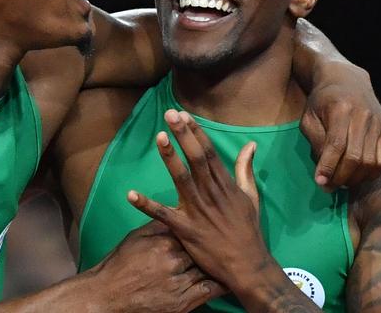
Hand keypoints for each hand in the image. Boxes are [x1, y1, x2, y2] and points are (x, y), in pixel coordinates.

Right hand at [91, 220, 225, 312]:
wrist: (109, 295)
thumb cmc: (120, 264)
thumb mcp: (136, 238)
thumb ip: (157, 226)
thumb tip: (174, 213)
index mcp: (163, 243)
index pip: (190, 232)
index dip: (200, 230)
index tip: (210, 225)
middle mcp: (173, 261)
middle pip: (200, 250)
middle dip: (209, 246)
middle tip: (223, 241)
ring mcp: (179, 283)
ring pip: (205, 269)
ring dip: (217, 264)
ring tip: (230, 257)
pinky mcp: (182, 302)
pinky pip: (208, 291)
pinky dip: (219, 284)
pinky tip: (227, 278)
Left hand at [127, 109, 267, 292]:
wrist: (248, 267)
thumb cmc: (248, 230)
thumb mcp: (251, 196)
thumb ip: (245, 170)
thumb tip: (250, 144)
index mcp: (225, 185)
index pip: (209, 153)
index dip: (196, 133)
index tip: (185, 115)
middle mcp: (211, 194)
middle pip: (196, 159)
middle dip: (183, 135)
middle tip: (171, 114)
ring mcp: (197, 211)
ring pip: (182, 179)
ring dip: (170, 157)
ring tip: (159, 137)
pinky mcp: (186, 229)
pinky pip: (163, 215)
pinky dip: (146, 205)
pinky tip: (130, 194)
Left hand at [301, 66, 380, 190]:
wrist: (347, 81)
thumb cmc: (321, 101)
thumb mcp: (308, 116)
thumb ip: (315, 140)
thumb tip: (324, 167)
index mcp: (341, 109)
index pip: (336, 144)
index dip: (328, 166)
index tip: (319, 181)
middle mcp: (364, 116)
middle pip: (356, 157)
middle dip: (341, 177)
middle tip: (328, 186)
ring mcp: (379, 124)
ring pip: (372, 162)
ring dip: (355, 179)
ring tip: (340, 182)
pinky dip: (370, 174)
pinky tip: (356, 175)